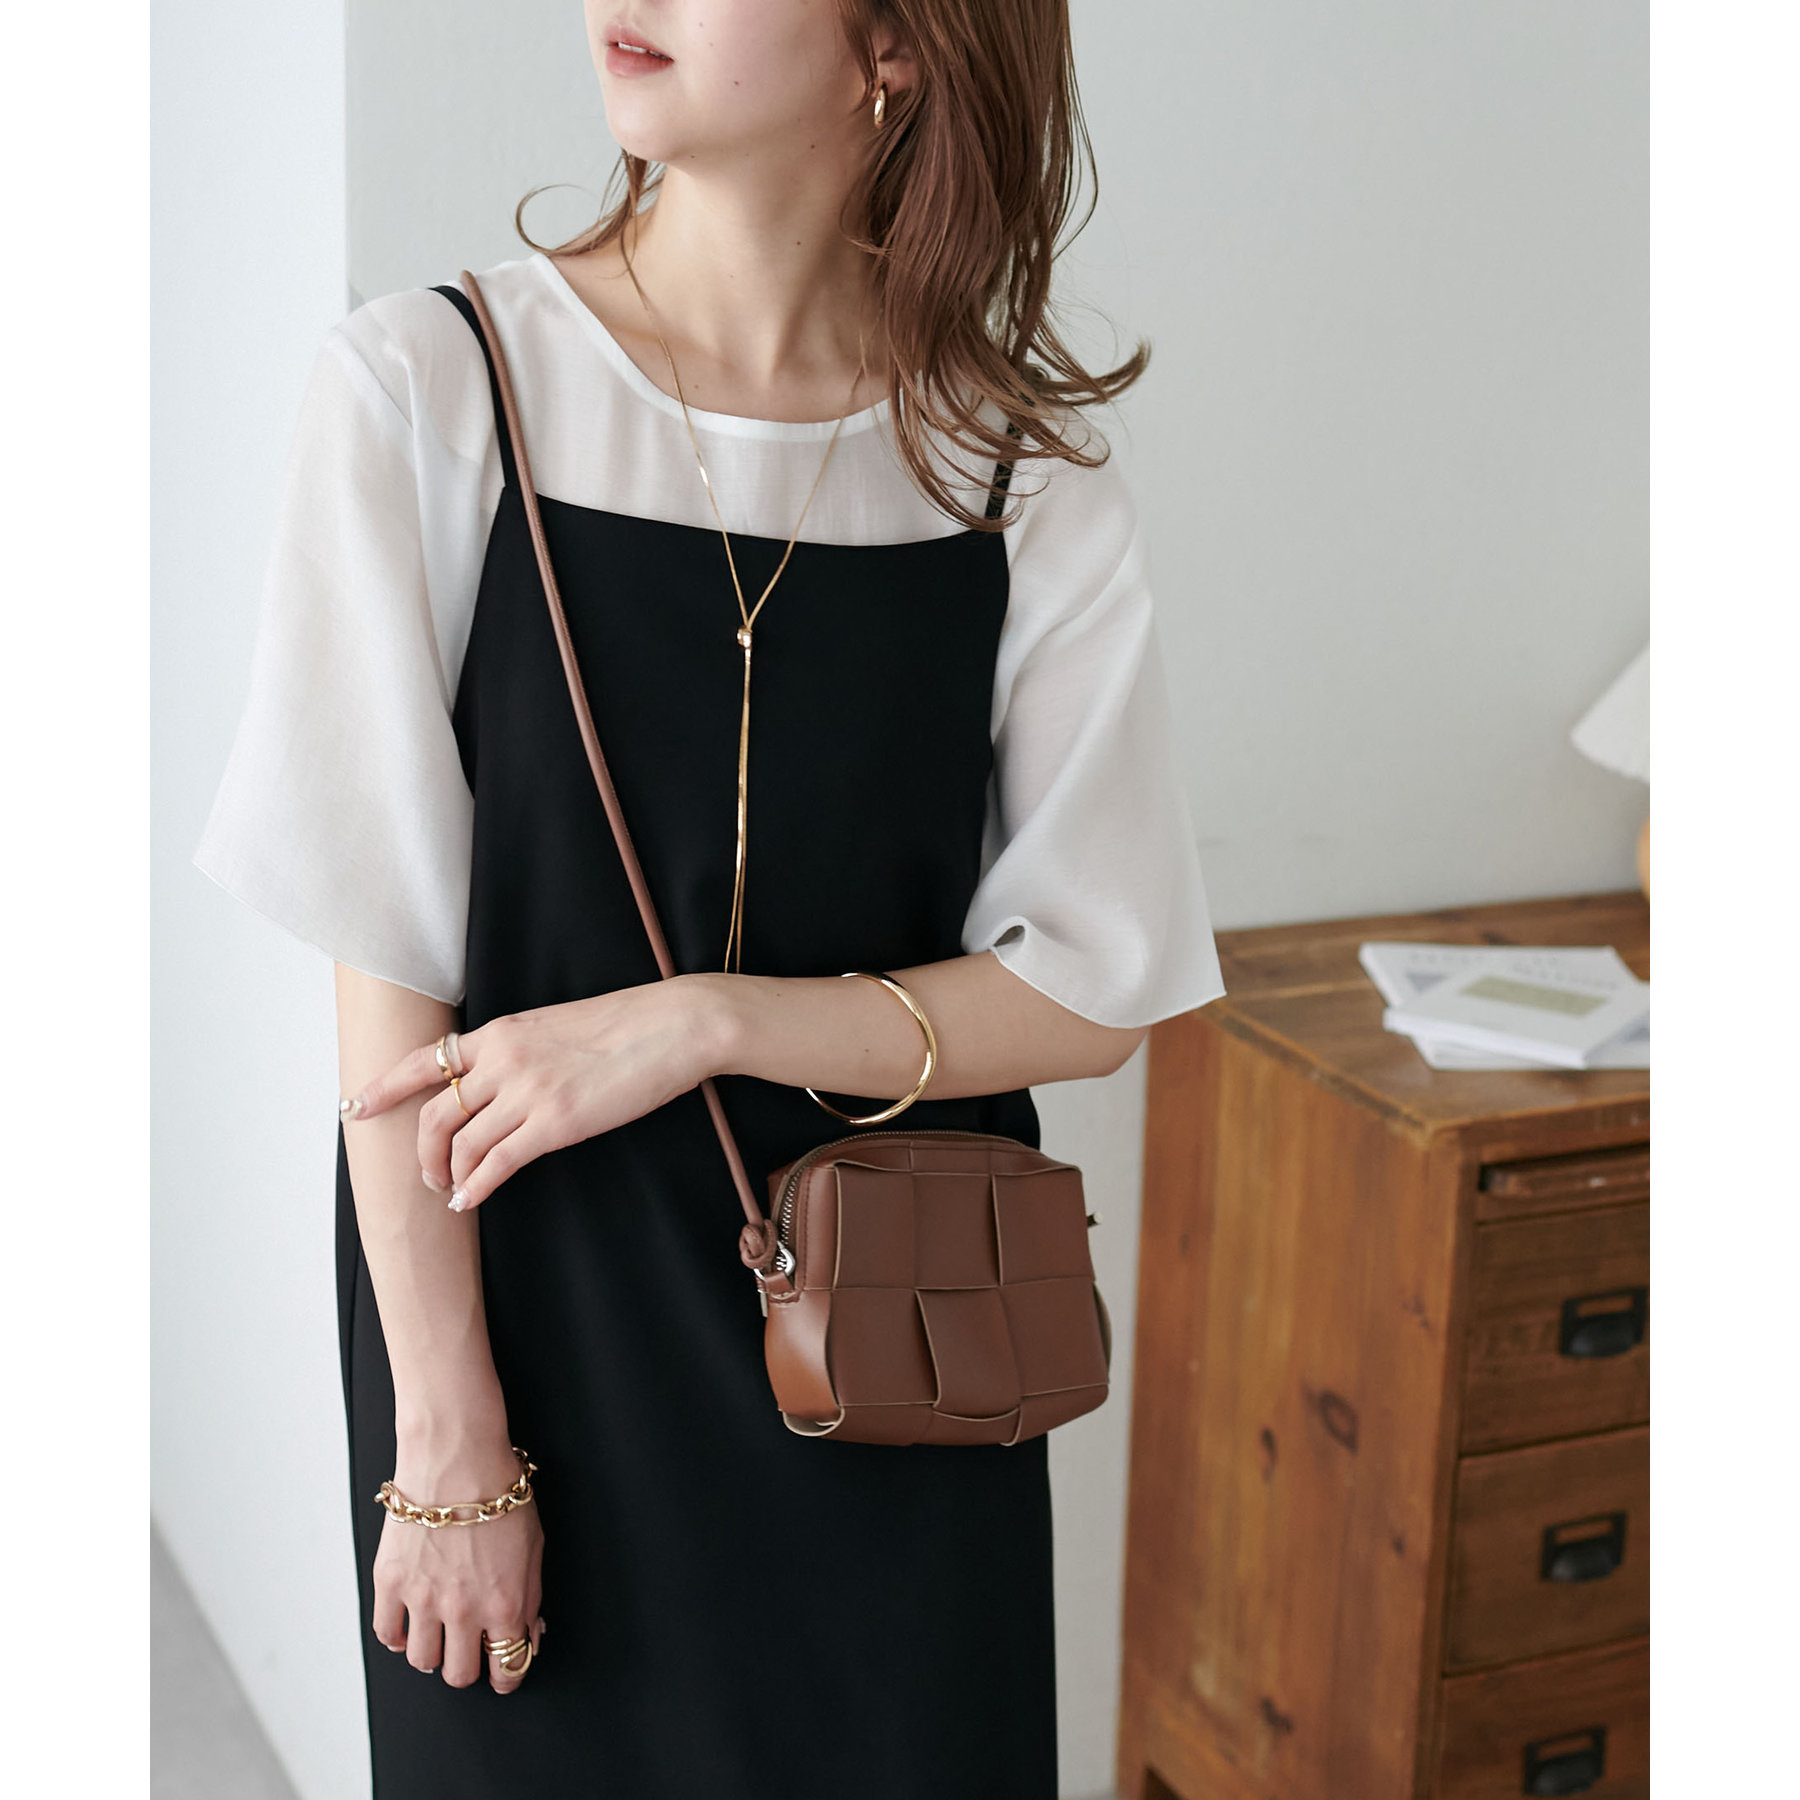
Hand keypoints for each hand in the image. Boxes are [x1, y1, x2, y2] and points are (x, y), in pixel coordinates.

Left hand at [345, 975, 729, 1211]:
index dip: (383, 1087)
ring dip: (448, 1175)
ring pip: (461, 1143)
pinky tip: (472, 1199)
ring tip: (455, 1192)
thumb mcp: (556, 1025)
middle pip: (434, 1113)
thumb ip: (519, 1051)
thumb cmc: (627, 1025)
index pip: (425, 1059)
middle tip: (428, 1176)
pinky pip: (496, 1163)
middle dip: (421, 1153)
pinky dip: (476, 1186)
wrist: (673, 1026)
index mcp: (502, 1031)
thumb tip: (498, 1083)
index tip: (354, 1106)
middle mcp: (504, 1059)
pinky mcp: (555, 1123)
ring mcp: (528, 1091)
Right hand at [372, 1439, 545, 1694]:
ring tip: (440, 1630)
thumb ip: (531, 1599)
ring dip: (434, 1651)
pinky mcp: (391, 1583)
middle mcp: (463, 1610)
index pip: (507, 1669)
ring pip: (422, 1661)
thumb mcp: (535, 1546)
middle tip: (470, 1647)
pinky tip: (411, 1622)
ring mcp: (423, 1599)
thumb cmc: (500, 1494)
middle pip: (460, 1675)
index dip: (507, 1676)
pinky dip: (399, 1636)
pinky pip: (387, 1634)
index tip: (503, 1674)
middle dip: (469, 1666)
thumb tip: (527, 1638)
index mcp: (505, 1603)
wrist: (457, 1456)